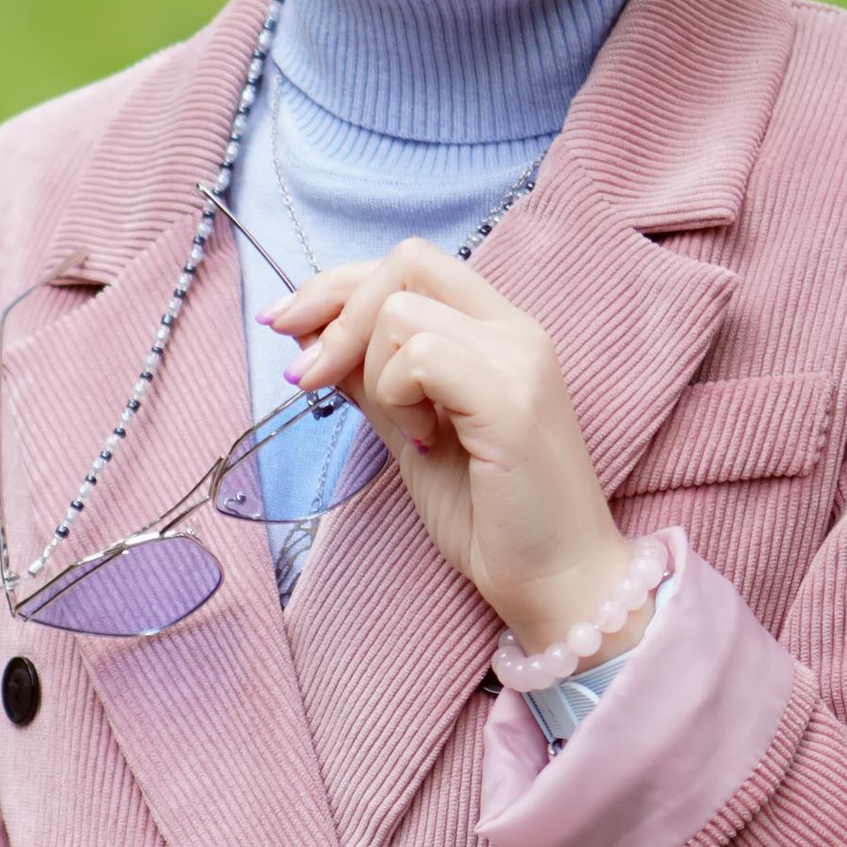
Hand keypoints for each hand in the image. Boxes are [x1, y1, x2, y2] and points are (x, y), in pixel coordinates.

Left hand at [266, 243, 651, 662]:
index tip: (287, 327)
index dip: (340, 285)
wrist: (559, 584)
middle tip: (303, 376)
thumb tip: (312, 343)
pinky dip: (396, 397)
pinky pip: (419, 357)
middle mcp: (516, 331)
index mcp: (499, 332)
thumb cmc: (494, 521)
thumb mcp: (413, 436)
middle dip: (334, 310)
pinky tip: (423, 442)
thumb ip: (375, 383)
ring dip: (372, 370)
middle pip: (406, 262)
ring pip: (401, 310)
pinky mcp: (512, 398)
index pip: (412, 264)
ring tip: (406, 432)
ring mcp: (519, 359)